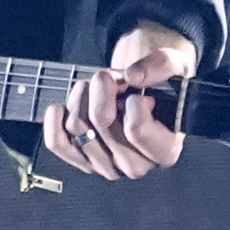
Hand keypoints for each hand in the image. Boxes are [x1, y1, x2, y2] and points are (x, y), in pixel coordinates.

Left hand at [42, 22, 194, 180]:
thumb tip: (132, 77)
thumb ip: (162, 66)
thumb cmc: (162, 81)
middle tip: (107, 77)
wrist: (144, 89)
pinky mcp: (83, 161)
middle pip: (102, 125)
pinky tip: (62, 105)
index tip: (136, 89)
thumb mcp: (174, 64)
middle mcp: (137, 165)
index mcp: (165, 149)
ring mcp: (108, 166)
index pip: (137, 130)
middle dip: (101, 90)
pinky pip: (57, 143)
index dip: (131, 100)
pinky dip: (54, 121)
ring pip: (77, 128)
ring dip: (81, 96)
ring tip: (93, 86)